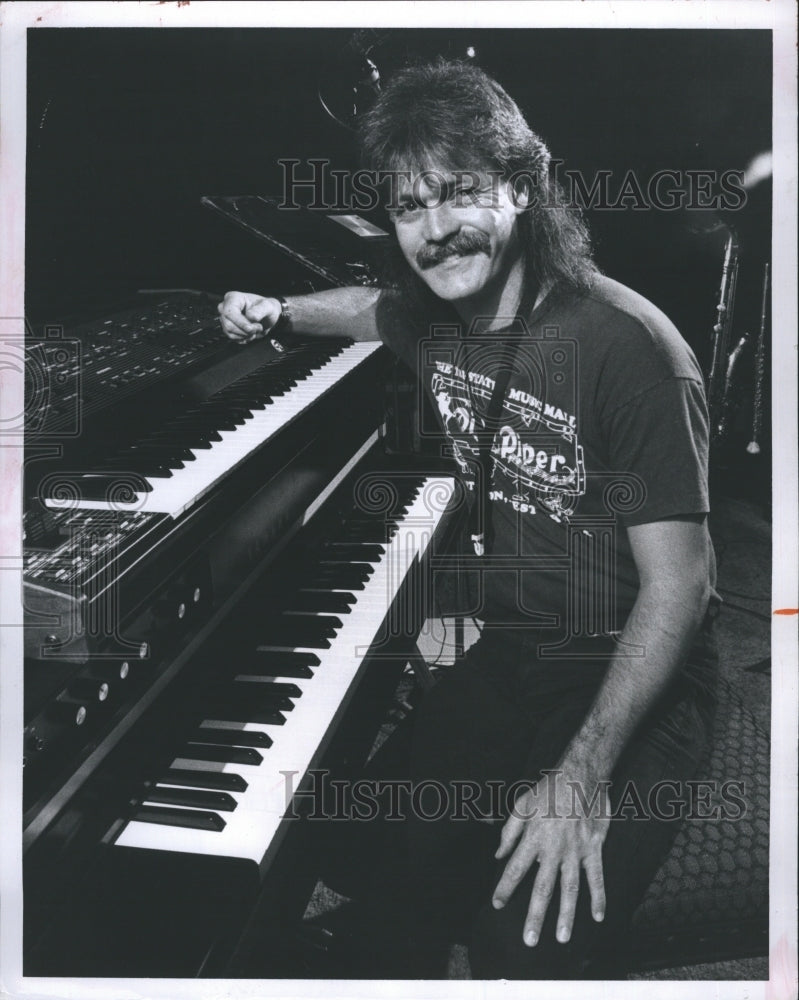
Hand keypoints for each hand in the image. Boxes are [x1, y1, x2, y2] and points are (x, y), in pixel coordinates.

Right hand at [217, 291, 282, 344]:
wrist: (267, 316)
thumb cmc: (266, 308)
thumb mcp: (268, 306)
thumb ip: (260, 310)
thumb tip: (250, 316)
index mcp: (233, 298)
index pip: (229, 313)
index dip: (240, 323)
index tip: (252, 328)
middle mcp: (225, 307)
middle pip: (229, 325)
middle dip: (246, 331)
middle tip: (259, 327)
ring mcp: (225, 319)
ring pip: (231, 333)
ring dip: (246, 335)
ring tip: (256, 329)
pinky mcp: (227, 329)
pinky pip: (233, 338)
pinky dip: (244, 338)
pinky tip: (251, 333)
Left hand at [492, 768, 608, 946]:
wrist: (580, 775)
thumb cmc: (548, 789)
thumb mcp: (522, 804)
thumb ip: (509, 831)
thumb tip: (498, 855)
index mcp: (533, 837)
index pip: (514, 869)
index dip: (504, 888)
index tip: (497, 905)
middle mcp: (553, 849)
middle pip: (542, 888)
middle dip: (535, 916)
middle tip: (529, 941)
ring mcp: (575, 851)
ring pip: (569, 889)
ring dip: (566, 915)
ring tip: (562, 938)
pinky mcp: (594, 848)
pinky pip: (596, 877)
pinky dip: (598, 897)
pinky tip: (597, 916)